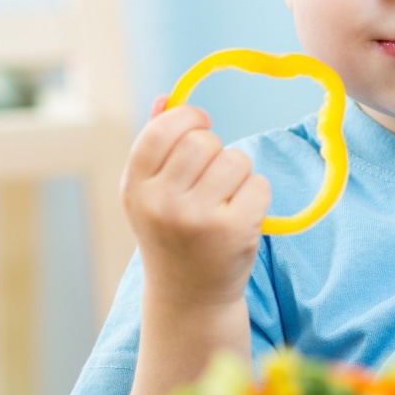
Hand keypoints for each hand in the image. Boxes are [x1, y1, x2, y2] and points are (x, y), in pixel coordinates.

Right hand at [121, 97, 270, 311]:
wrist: (189, 296)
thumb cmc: (170, 233)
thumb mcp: (149, 192)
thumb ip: (154, 144)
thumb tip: (167, 98)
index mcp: (135, 188)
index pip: (160, 131)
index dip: (186, 117)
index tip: (200, 123)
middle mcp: (161, 203)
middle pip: (202, 141)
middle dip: (214, 147)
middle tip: (212, 172)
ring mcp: (198, 219)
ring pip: (235, 159)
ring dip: (237, 172)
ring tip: (225, 197)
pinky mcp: (234, 231)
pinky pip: (258, 184)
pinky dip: (256, 194)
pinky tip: (241, 214)